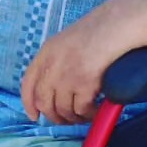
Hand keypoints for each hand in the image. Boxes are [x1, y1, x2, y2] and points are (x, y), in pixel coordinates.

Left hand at [20, 0, 137, 124]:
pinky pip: (82, 109)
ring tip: (84, 116)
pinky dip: (88, 114)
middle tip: (66, 120)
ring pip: (64, 110)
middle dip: (55, 117)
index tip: (34, 116)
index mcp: (46, 52)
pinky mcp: (84, 84)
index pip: (28, 84)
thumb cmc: (98, 32)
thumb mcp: (67, 42)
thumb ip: (56, 62)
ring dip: (74, 118)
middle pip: (44, 102)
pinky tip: (95, 110)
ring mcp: (67, 76)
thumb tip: (54, 89)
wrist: (117, 25)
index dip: (28, 104)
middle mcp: (52, 66)